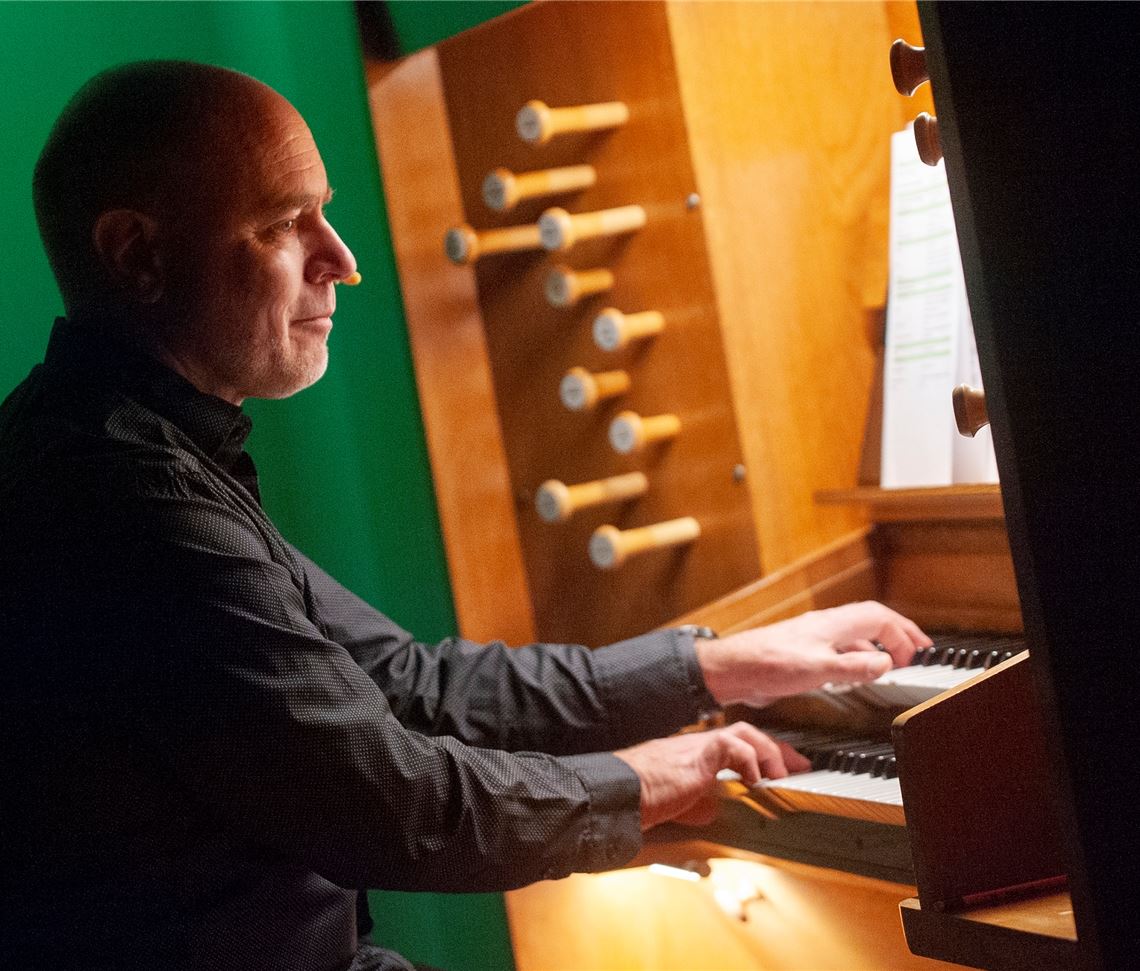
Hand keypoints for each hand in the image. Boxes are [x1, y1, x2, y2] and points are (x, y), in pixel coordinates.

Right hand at [613, 722, 809, 830]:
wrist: (620, 791)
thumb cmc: (638, 797)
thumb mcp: (676, 801)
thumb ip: (695, 802)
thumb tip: (710, 810)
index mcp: (694, 753)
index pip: (736, 743)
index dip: (762, 754)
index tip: (782, 768)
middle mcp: (697, 743)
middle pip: (747, 731)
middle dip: (777, 749)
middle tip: (799, 765)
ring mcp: (696, 746)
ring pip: (744, 732)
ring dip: (768, 752)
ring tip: (781, 773)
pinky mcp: (696, 755)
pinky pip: (731, 746)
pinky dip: (749, 760)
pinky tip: (755, 778)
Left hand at [694, 601, 932, 706]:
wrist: (732, 669)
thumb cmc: (768, 664)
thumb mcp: (818, 669)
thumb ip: (853, 667)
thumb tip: (885, 662)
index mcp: (832, 624)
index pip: (879, 617)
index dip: (903, 631)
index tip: (919, 650)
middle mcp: (824, 627)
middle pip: (869, 621)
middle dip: (896, 634)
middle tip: (915, 651)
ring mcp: (813, 638)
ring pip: (854, 634)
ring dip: (876, 645)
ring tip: (892, 662)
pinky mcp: (802, 652)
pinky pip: (839, 649)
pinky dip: (856, 657)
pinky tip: (855, 672)